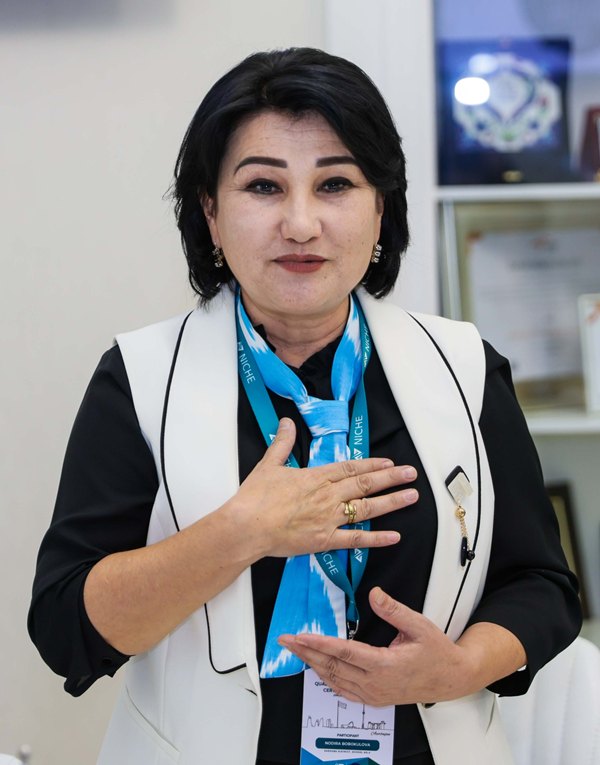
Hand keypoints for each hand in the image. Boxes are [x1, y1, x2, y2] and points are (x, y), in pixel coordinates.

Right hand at [229, 418, 418, 558]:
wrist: (246, 527)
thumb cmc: (256, 497)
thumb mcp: (269, 464)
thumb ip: (282, 443)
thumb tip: (287, 422)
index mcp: (316, 477)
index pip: (351, 468)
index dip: (372, 464)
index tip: (390, 462)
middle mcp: (328, 496)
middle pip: (365, 485)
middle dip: (391, 478)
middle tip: (412, 474)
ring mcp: (329, 519)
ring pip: (366, 509)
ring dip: (391, 502)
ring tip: (411, 497)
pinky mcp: (324, 541)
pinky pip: (355, 540)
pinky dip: (376, 538)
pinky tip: (394, 536)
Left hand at [278, 587, 471, 705]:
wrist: (451, 678)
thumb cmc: (437, 652)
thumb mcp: (419, 625)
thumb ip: (394, 610)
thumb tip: (374, 593)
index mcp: (384, 665)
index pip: (343, 653)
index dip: (318, 643)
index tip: (299, 636)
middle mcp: (375, 683)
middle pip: (332, 667)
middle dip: (306, 652)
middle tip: (285, 641)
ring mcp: (374, 694)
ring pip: (334, 680)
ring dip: (312, 665)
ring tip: (296, 651)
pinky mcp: (375, 698)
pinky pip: (344, 691)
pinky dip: (327, 680)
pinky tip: (317, 670)